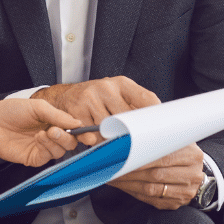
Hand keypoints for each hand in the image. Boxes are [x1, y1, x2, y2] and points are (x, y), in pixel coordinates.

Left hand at [0, 98, 82, 167]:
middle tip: (59, 130)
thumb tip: (78, 123)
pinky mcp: (34, 158)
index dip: (84, 132)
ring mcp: (43, 148)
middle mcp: (50, 135)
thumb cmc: (10, 111)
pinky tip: (39, 138)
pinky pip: (49, 157)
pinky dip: (47, 147)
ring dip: (57, 141)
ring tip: (47, 131)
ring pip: (61, 150)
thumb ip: (58, 115)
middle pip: (71, 142)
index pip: (74, 129)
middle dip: (70, 137)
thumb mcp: (38, 106)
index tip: (90, 133)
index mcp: (54, 121)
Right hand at [32, 77, 158, 146]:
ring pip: (110, 130)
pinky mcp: (77, 111)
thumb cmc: (98, 99)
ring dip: (109, 138)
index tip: (157, 128)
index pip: (147, 100)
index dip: (153, 117)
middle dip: (129, 132)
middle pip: (128, 120)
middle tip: (130, 140)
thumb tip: (158, 123)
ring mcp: (90, 98)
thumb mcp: (117, 95)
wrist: (65, 96)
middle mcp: (106, 87)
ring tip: (107, 135)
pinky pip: (92, 135)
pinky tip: (93, 134)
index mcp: (122, 83)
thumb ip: (135, 106)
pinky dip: (95, 140)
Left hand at [107, 143, 204, 208]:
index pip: (161, 157)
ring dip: (127, 184)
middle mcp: (192, 174)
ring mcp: (186, 191)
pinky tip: (122, 185)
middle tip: (109, 167)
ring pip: (151, 189)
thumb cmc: (177, 150)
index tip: (119, 156)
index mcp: (191, 154)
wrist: (194, 169)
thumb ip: (153, 137)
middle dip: (128, 172)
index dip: (138, 158)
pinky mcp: (177, 202)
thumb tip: (122, 134)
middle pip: (155, 175)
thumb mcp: (172, 138)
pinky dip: (133, 192)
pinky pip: (151, 200)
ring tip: (111, 176)